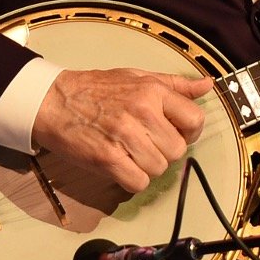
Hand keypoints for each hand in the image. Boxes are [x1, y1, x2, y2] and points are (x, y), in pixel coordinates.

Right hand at [32, 68, 211, 193]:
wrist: (52, 101)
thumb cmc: (96, 89)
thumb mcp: (138, 76)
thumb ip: (175, 84)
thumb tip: (207, 85)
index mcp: (153, 91)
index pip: (195, 119)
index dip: (191, 132)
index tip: (178, 134)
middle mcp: (143, 112)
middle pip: (178, 149)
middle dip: (165, 151)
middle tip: (147, 144)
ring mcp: (125, 136)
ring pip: (159, 168)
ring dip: (148, 167)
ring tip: (131, 153)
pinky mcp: (107, 158)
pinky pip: (138, 182)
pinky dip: (133, 180)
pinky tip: (122, 166)